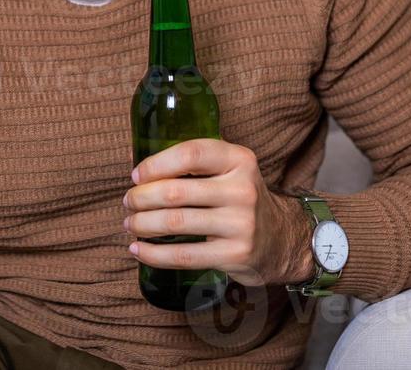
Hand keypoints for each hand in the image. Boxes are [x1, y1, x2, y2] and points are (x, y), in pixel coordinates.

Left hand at [123, 138, 317, 287]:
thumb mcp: (230, 170)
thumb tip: (138, 166)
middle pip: (176, 192)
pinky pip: (183, 255)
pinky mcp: (235, 255)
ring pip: (175, 223)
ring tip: (130, 224)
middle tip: (129, 202)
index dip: (156, 164)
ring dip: (142, 225)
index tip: (136, 176)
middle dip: (141, 198)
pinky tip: (138, 250)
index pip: (191, 154)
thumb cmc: (240, 199)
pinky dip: (154, 254)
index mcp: (239, 160)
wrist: (281, 239)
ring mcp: (240, 224)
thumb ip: (196, 163)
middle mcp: (242, 190)